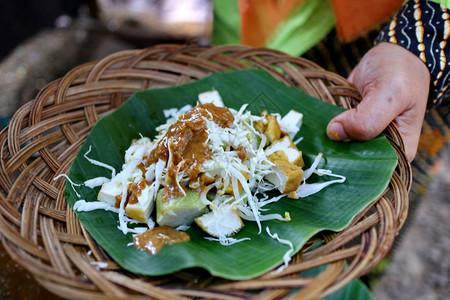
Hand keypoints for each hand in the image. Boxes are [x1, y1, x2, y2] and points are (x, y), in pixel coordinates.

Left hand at [326, 42, 429, 161]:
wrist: (392, 54)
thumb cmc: (399, 73)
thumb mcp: (389, 93)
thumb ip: (367, 119)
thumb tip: (335, 133)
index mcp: (399, 150)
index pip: (375, 172)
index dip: (354, 167)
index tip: (333, 156)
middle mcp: (380, 148)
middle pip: (354, 161)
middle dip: (336, 152)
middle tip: (318, 143)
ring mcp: (362, 138)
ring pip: (340, 148)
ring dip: (326, 141)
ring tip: (313, 134)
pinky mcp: (348, 126)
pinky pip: (332, 132)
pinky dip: (323, 127)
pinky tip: (314, 124)